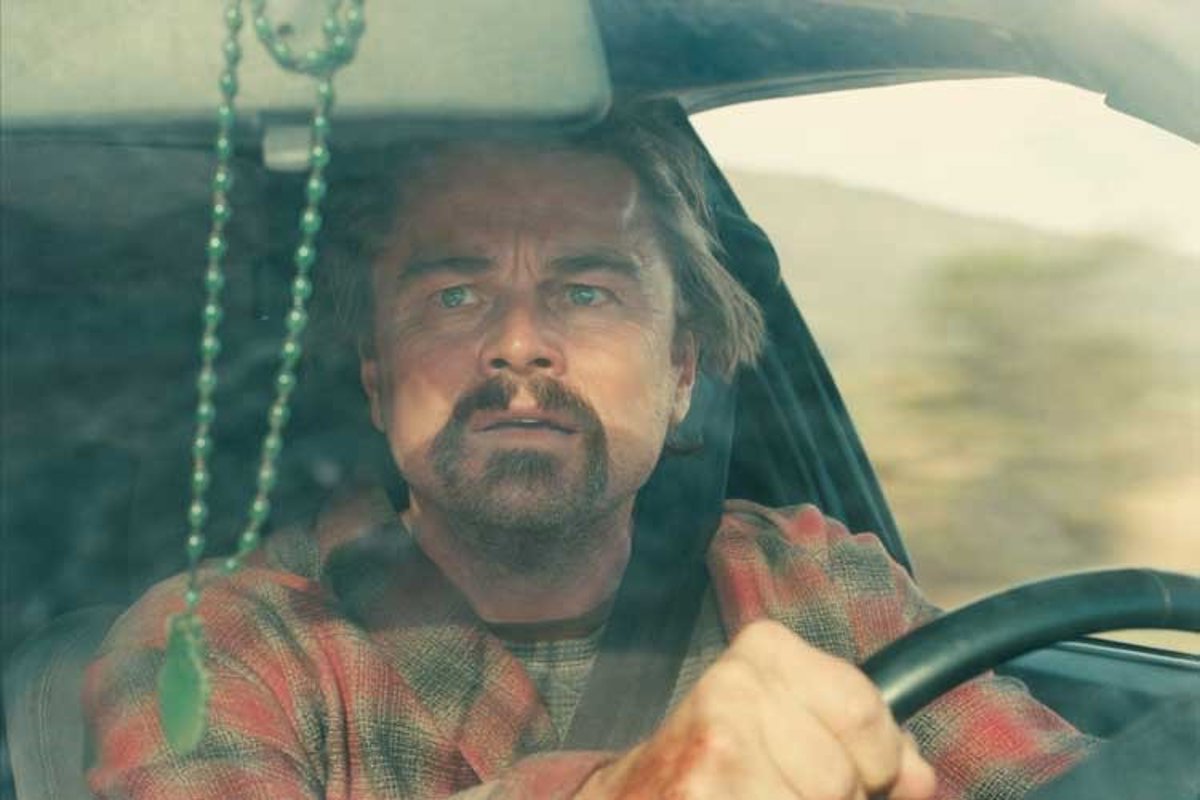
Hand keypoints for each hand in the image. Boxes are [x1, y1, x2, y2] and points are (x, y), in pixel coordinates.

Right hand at [576, 619, 936, 799]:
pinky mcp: (705, 793)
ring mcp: (717, 751)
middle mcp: (734, 690)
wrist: (627, 796)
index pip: (865, 710)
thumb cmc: (710, 768)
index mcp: (762, 653)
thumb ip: (862, 743)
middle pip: (845, 778)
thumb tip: (920, 776)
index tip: (840, 770)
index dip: (873, 762)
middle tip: (781, 792)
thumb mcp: (784, 728)